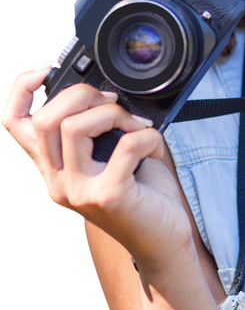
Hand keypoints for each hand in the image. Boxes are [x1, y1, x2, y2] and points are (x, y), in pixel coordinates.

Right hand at [1, 62, 191, 266]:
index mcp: (52, 168)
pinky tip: (155, 147)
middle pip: (45, 118)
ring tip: (136, 125)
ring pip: (76, 127)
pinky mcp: (108, 196)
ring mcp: (78, 191)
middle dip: (81, 93)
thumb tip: (105, 89)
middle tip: (112, 101)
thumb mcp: (110, 157)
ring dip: (114, 113)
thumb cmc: (142, 196)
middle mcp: (56, 182)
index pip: (12, 123)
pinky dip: (148, 136)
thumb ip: (96, 129)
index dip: (22, 87)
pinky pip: (126, 145)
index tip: (48, 66)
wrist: (164, 243)